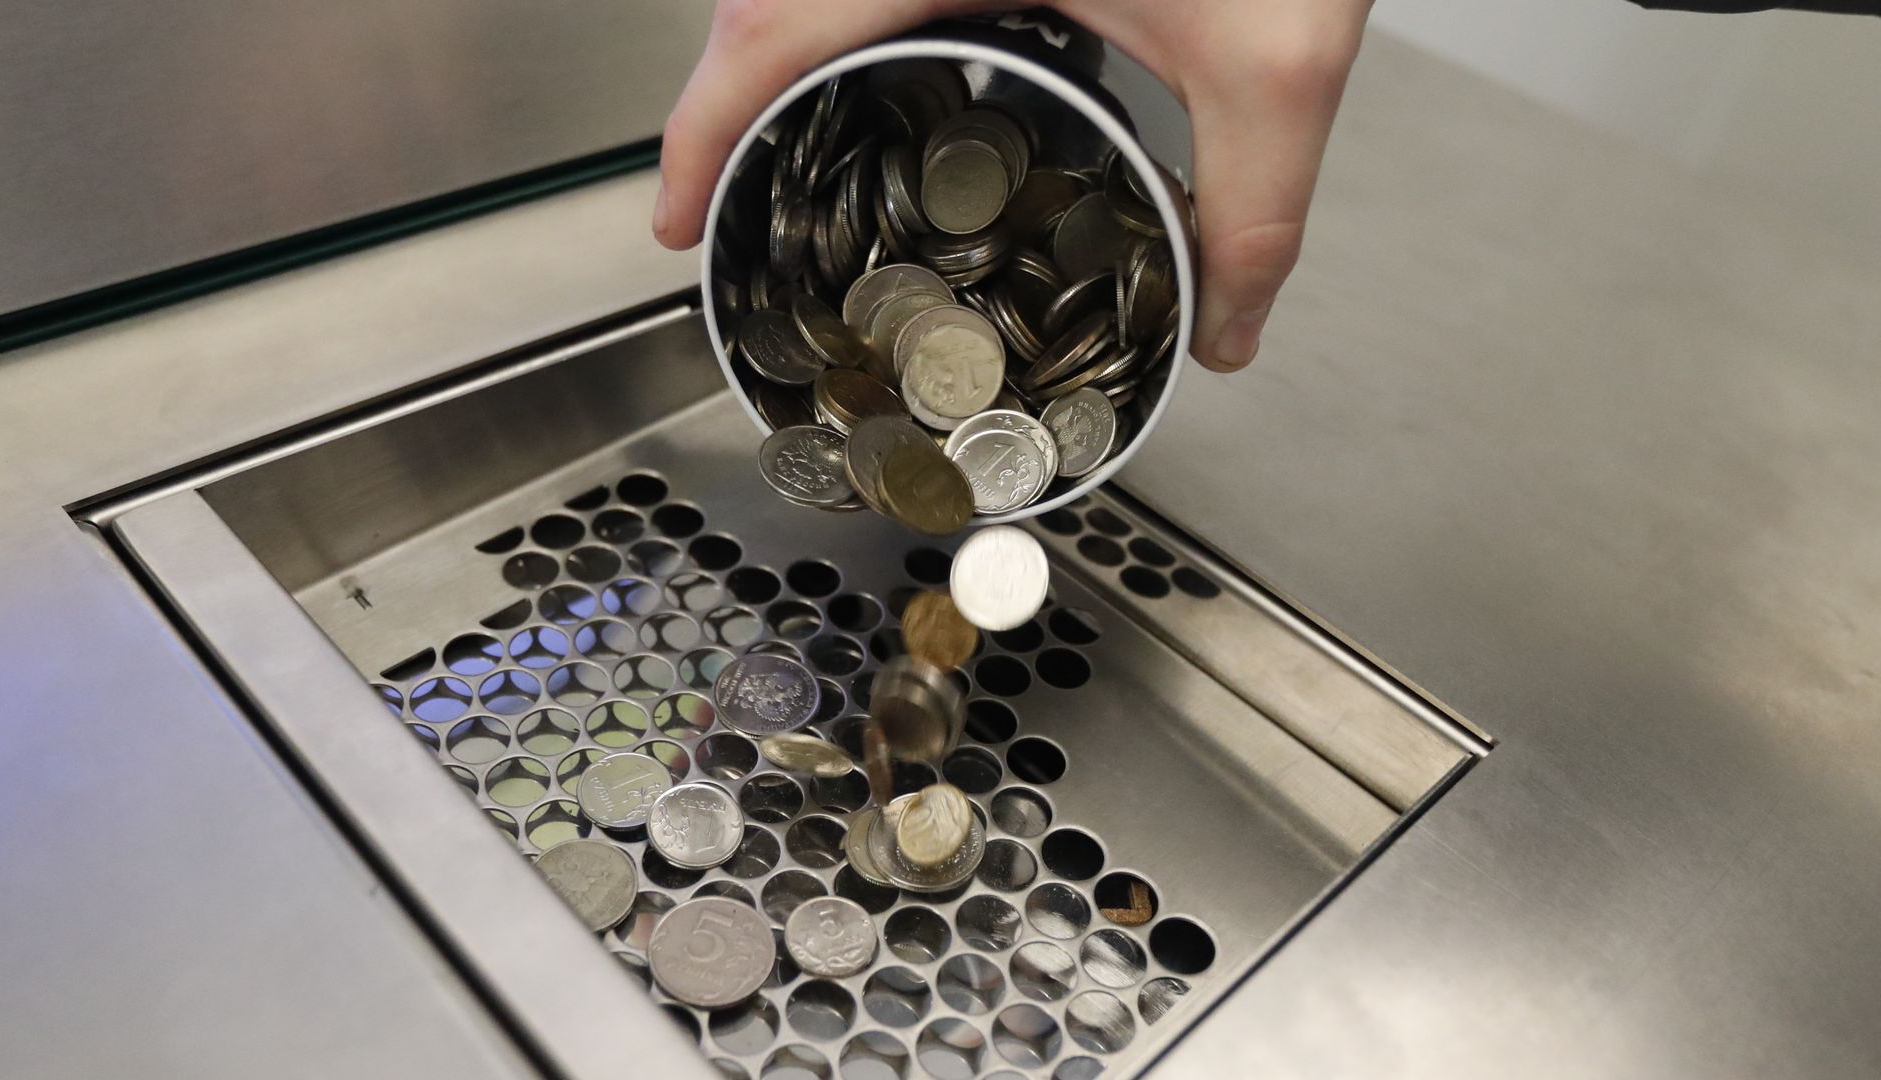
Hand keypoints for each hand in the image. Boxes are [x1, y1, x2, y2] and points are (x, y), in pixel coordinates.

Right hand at [654, 0, 1372, 371]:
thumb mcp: (1276, 59)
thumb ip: (1253, 213)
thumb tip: (1226, 325)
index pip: (768, 30)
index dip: (700, 129)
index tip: (676, 212)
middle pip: (761, 1)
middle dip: (723, 101)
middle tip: (719, 196)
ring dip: (773, 53)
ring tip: (779, 143)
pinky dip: (837, 16)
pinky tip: (880, 65)